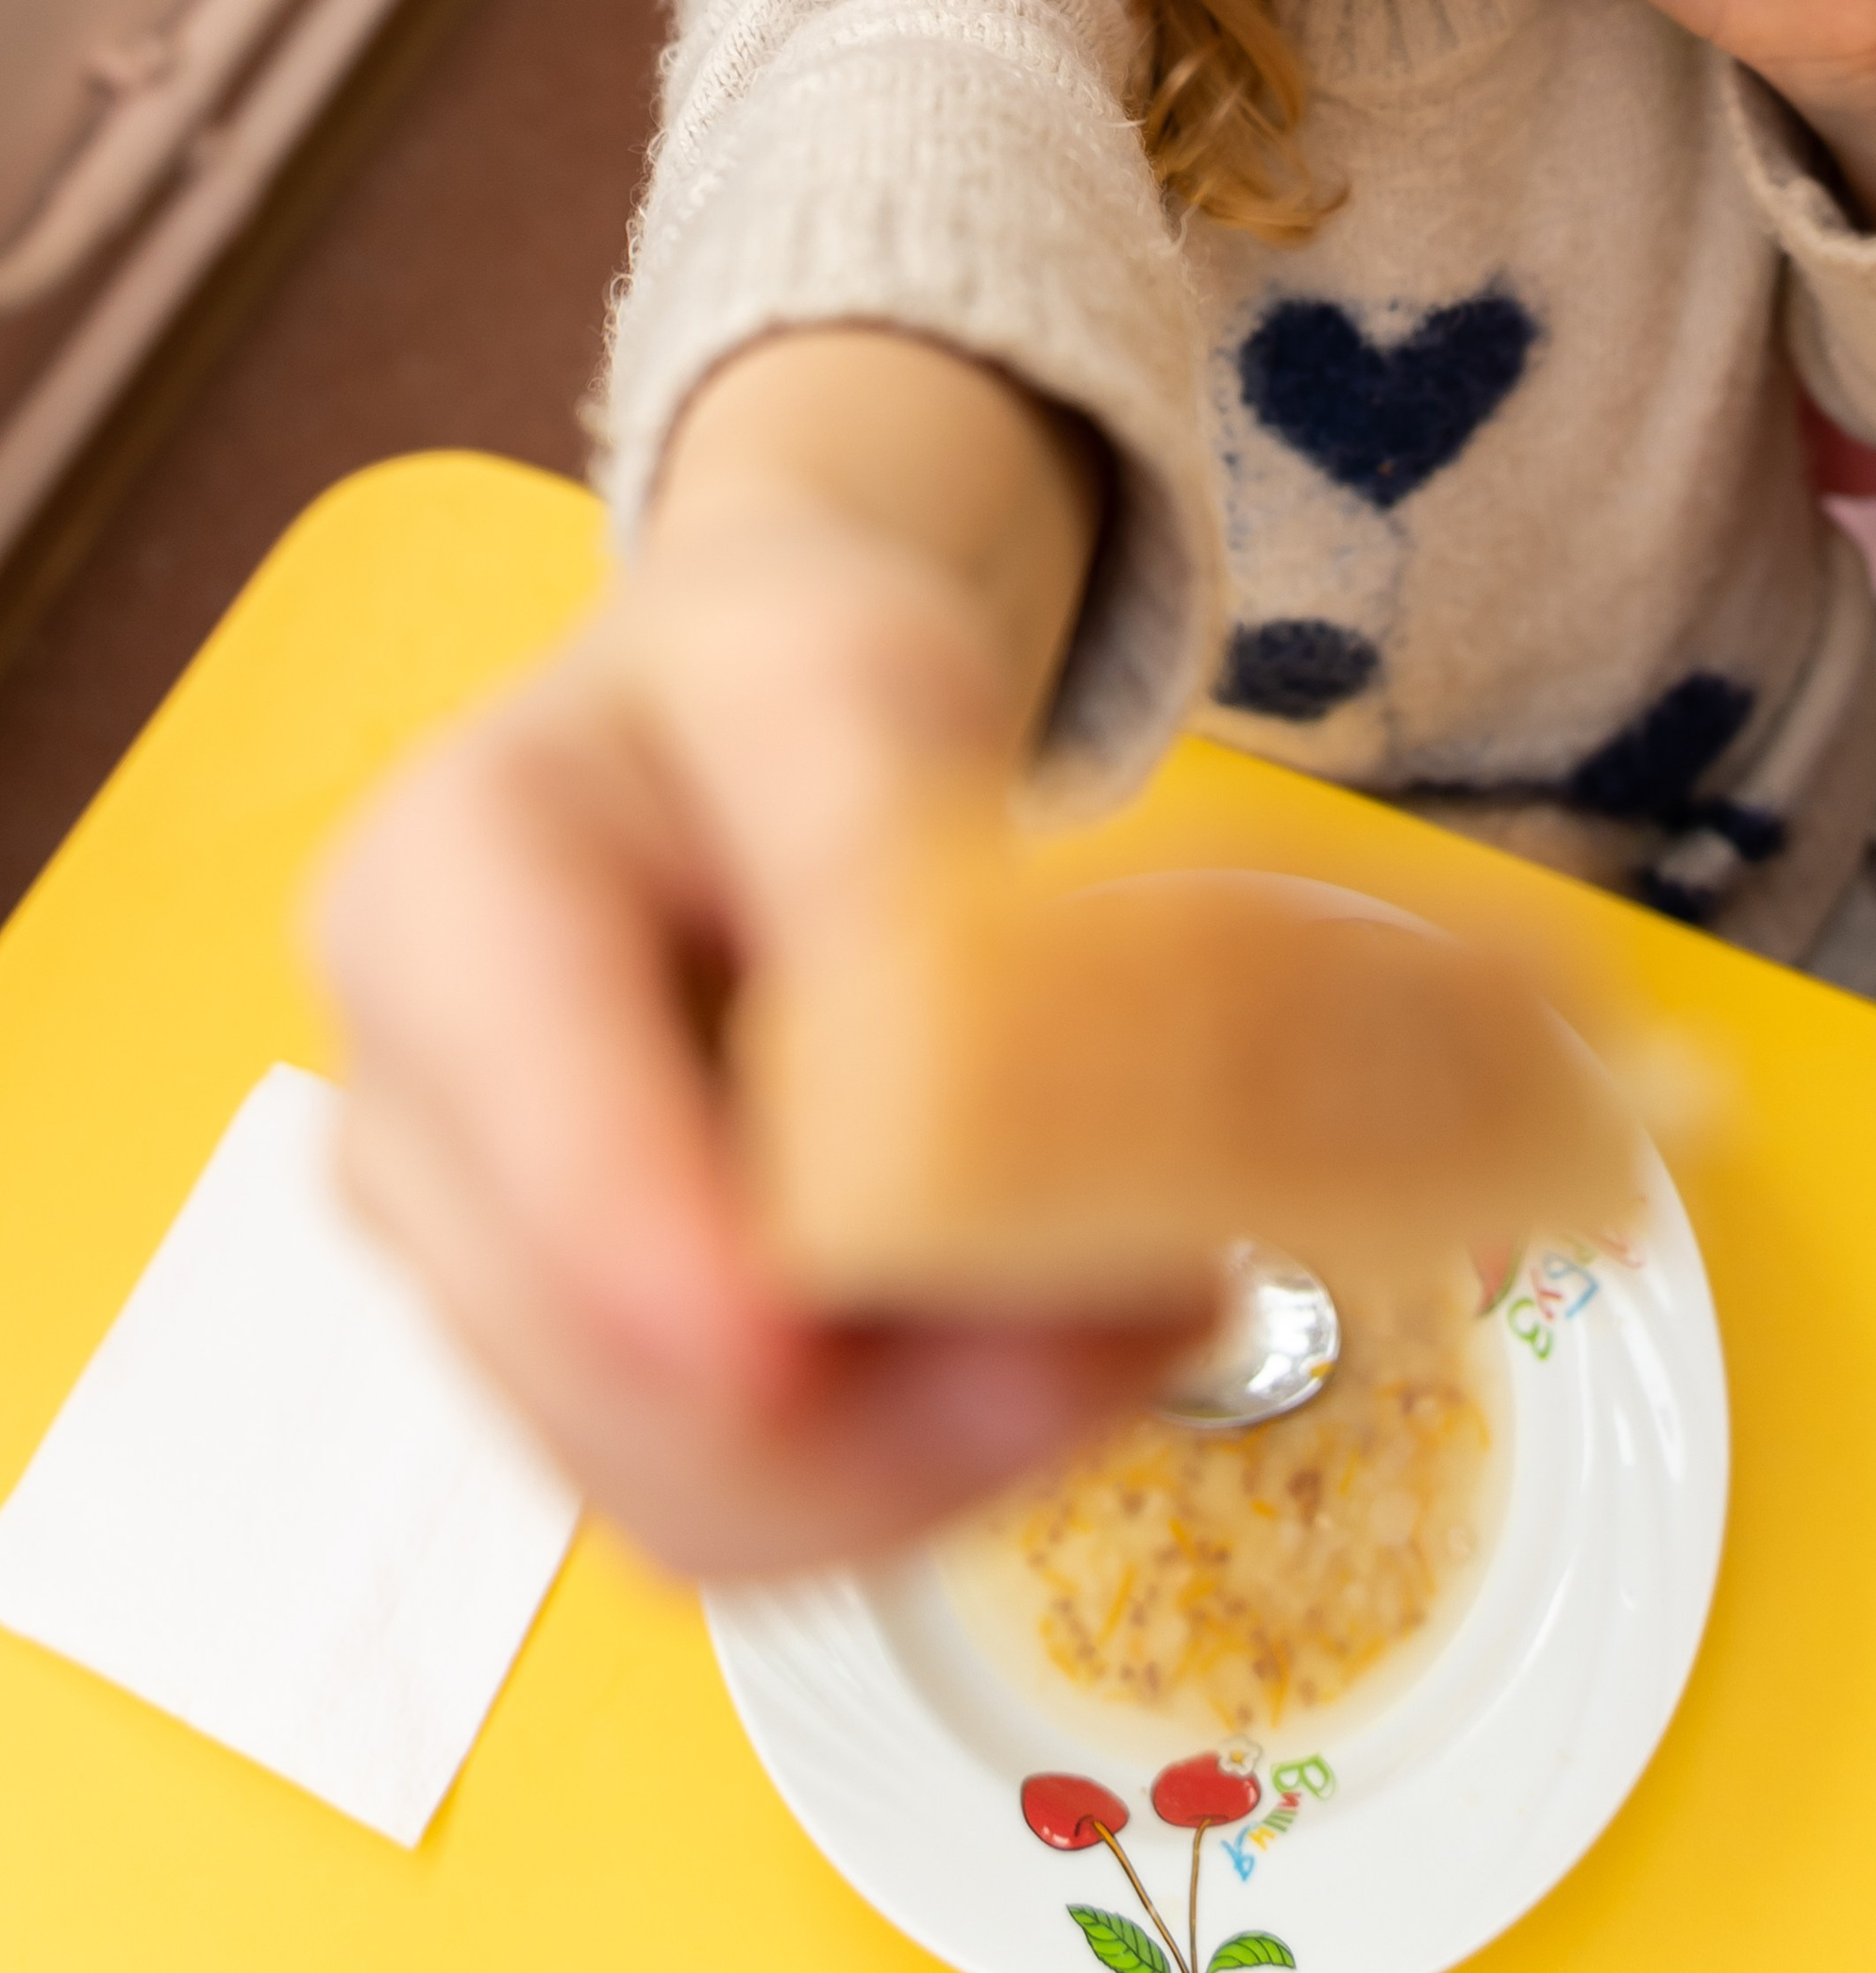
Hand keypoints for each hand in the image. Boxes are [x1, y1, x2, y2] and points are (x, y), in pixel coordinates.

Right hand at [317, 471, 1192, 1579]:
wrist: (738, 743)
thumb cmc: (779, 689)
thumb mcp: (845, 674)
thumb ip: (866, 829)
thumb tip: (929, 1044)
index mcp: (438, 893)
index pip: (523, 1101)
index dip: (639, 1241)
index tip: (793, 1342)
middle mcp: (410, 1112)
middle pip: (601, 1369)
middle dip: (883, 1400)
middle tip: (1154, 1296)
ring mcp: (479, 1273)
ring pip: (679, 1493)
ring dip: (936, 1451)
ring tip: (1136, 1299)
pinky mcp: (580, 1378)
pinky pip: (740, 1511)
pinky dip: (918, 1467)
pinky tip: (1050, 1341)